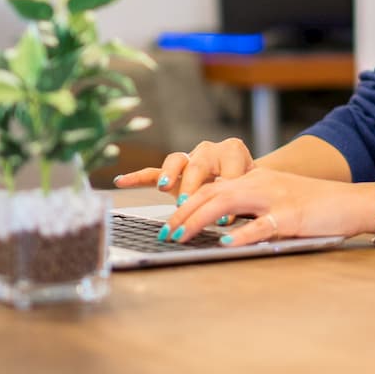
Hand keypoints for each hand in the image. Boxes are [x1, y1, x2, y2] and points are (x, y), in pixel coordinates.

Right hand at [114, 138, 256, 205]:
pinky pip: (154, 172)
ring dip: (170, 175)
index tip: (225, 219)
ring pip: (176, 161)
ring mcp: (189, 160)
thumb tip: (230, 221)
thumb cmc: (251, 186)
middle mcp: (209, 151)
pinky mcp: (174, 172)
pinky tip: (121, 181)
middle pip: (198, 164)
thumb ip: (244, 203)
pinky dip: (138, 177)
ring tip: (164, 188)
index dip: (227, 191)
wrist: (248, 178)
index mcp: (233, 152)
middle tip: (190, 202)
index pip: (228, 169)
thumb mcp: (253, 191)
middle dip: (193, 184)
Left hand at [167, 166, 368, 245]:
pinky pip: (262, 225)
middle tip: (165, 234)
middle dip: (182, 214)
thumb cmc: (316, 207)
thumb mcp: (278, 201)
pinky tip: (225, 244)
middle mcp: (260, 184)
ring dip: (199, 221)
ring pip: (226, 203)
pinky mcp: (292, 217)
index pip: (210, 188)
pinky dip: (241, 234)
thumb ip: (251, 210)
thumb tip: (220, 229)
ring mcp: (275, 199)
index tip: (168, 225)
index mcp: (255, 180)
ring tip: (180, 237)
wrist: (353, 201)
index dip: (184, 205)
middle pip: (210, 193)